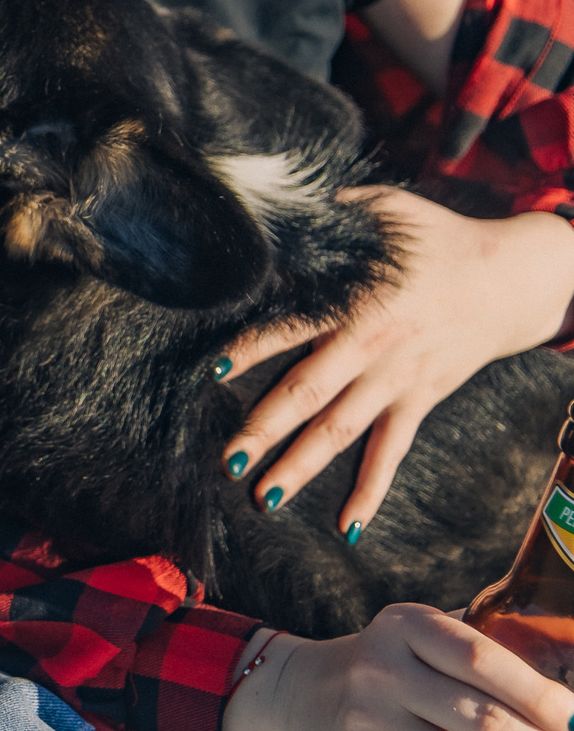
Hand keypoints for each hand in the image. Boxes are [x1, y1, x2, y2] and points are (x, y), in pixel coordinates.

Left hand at [223, 187, 573, 534]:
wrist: (518, 279)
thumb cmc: (442, 239)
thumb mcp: (388, 208)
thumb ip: (334, 209)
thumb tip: (286, 204)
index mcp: (359, 300)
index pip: (294, 327)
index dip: (253, 348)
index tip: (211, 370)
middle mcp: (374, 348)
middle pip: (311, 393)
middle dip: (266, 428)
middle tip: (227, 459)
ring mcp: (398, 381)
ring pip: (343, 432)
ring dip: (302, 466)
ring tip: (263, 498)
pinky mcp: (420, 400)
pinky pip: (392, 453)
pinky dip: (371, 490)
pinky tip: (347, 526)